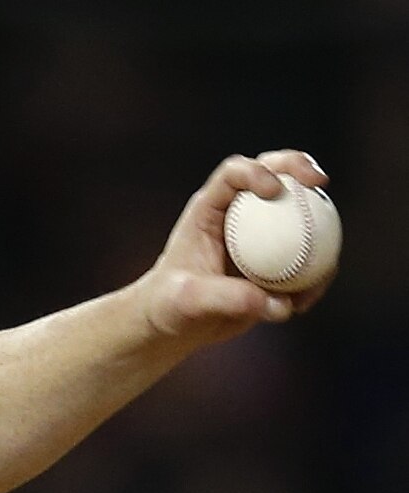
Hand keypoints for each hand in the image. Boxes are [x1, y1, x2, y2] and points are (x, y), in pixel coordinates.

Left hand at [138, 149, 328, 342]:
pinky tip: (302, 305)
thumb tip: (278, 302)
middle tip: (320, 181)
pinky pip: (307, 259)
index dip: (256, 171)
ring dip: (322, 222)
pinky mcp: (277, 261)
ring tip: (324, 263)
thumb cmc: (168, 307)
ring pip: (300, 212)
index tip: (275, 190)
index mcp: (209, 210)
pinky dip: (313, 276)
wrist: (175, 326)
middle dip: (299, 166)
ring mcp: (261, 235)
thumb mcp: (187, 302)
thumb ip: (226, 297)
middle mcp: (238, 215)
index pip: (233, 174)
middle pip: (273, 173)